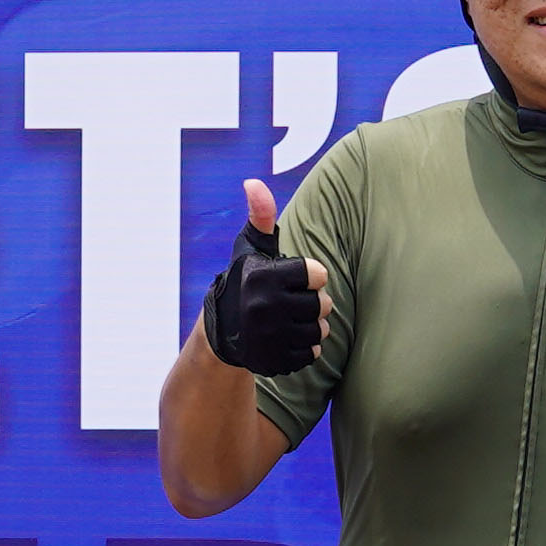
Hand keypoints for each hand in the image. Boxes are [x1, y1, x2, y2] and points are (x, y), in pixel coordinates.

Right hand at [201, 177, 330, 372]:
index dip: (311, 275)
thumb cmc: (246, 281)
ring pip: (320, 331)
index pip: (318, 274)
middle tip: (296, 300)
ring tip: (294, 319)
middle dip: (314, 301)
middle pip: (323, 304)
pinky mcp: (273, 362)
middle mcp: (264, 309)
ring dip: (312, 325)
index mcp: (263, 278)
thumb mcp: (252, 248)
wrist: (223, 331)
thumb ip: (261, 215)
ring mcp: (268, 339)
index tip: (297, 278)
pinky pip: (311, 355)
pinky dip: (305, 348)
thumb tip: (253, 182)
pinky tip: (288, 338)